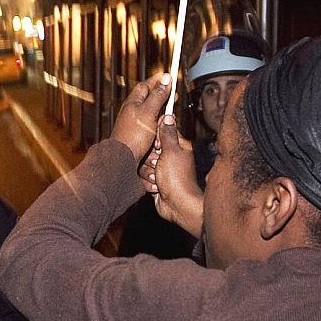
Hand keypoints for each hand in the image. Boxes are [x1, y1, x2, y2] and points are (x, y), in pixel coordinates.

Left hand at [112, 73, 173, 164]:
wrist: (124, 158)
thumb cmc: (134, 135)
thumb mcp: (149, 111)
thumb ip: (158, 95)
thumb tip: (166, 78)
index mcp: (133, 102)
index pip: (145, 85)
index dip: (157, 81)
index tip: (169, 77)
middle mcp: (132, 111)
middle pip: (149, 98)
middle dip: (162, 97)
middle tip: (174, 96)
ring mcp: (134, 123)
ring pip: (151, 113)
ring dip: (161, 113)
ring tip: (170, 112)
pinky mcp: (138, 134)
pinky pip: (151, 126)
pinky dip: (158, 126)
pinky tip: (162, 128)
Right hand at [148, 115, 204, 237]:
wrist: (178, 205)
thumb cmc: (178, 179)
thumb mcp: (171, 151)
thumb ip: (168, 133)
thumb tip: (168, 115)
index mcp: (178, 145)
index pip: (161, 131)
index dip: (155, 138)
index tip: (157, 145)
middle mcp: (170, 156)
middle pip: (148, 148)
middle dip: (149, 158)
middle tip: (157, 164)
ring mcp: (162, 169)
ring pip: (143, 163)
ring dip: (147, 172)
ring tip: (157, 178)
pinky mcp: (155, 181)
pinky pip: (142, 176)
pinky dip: (147, 182)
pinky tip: (156, 187)